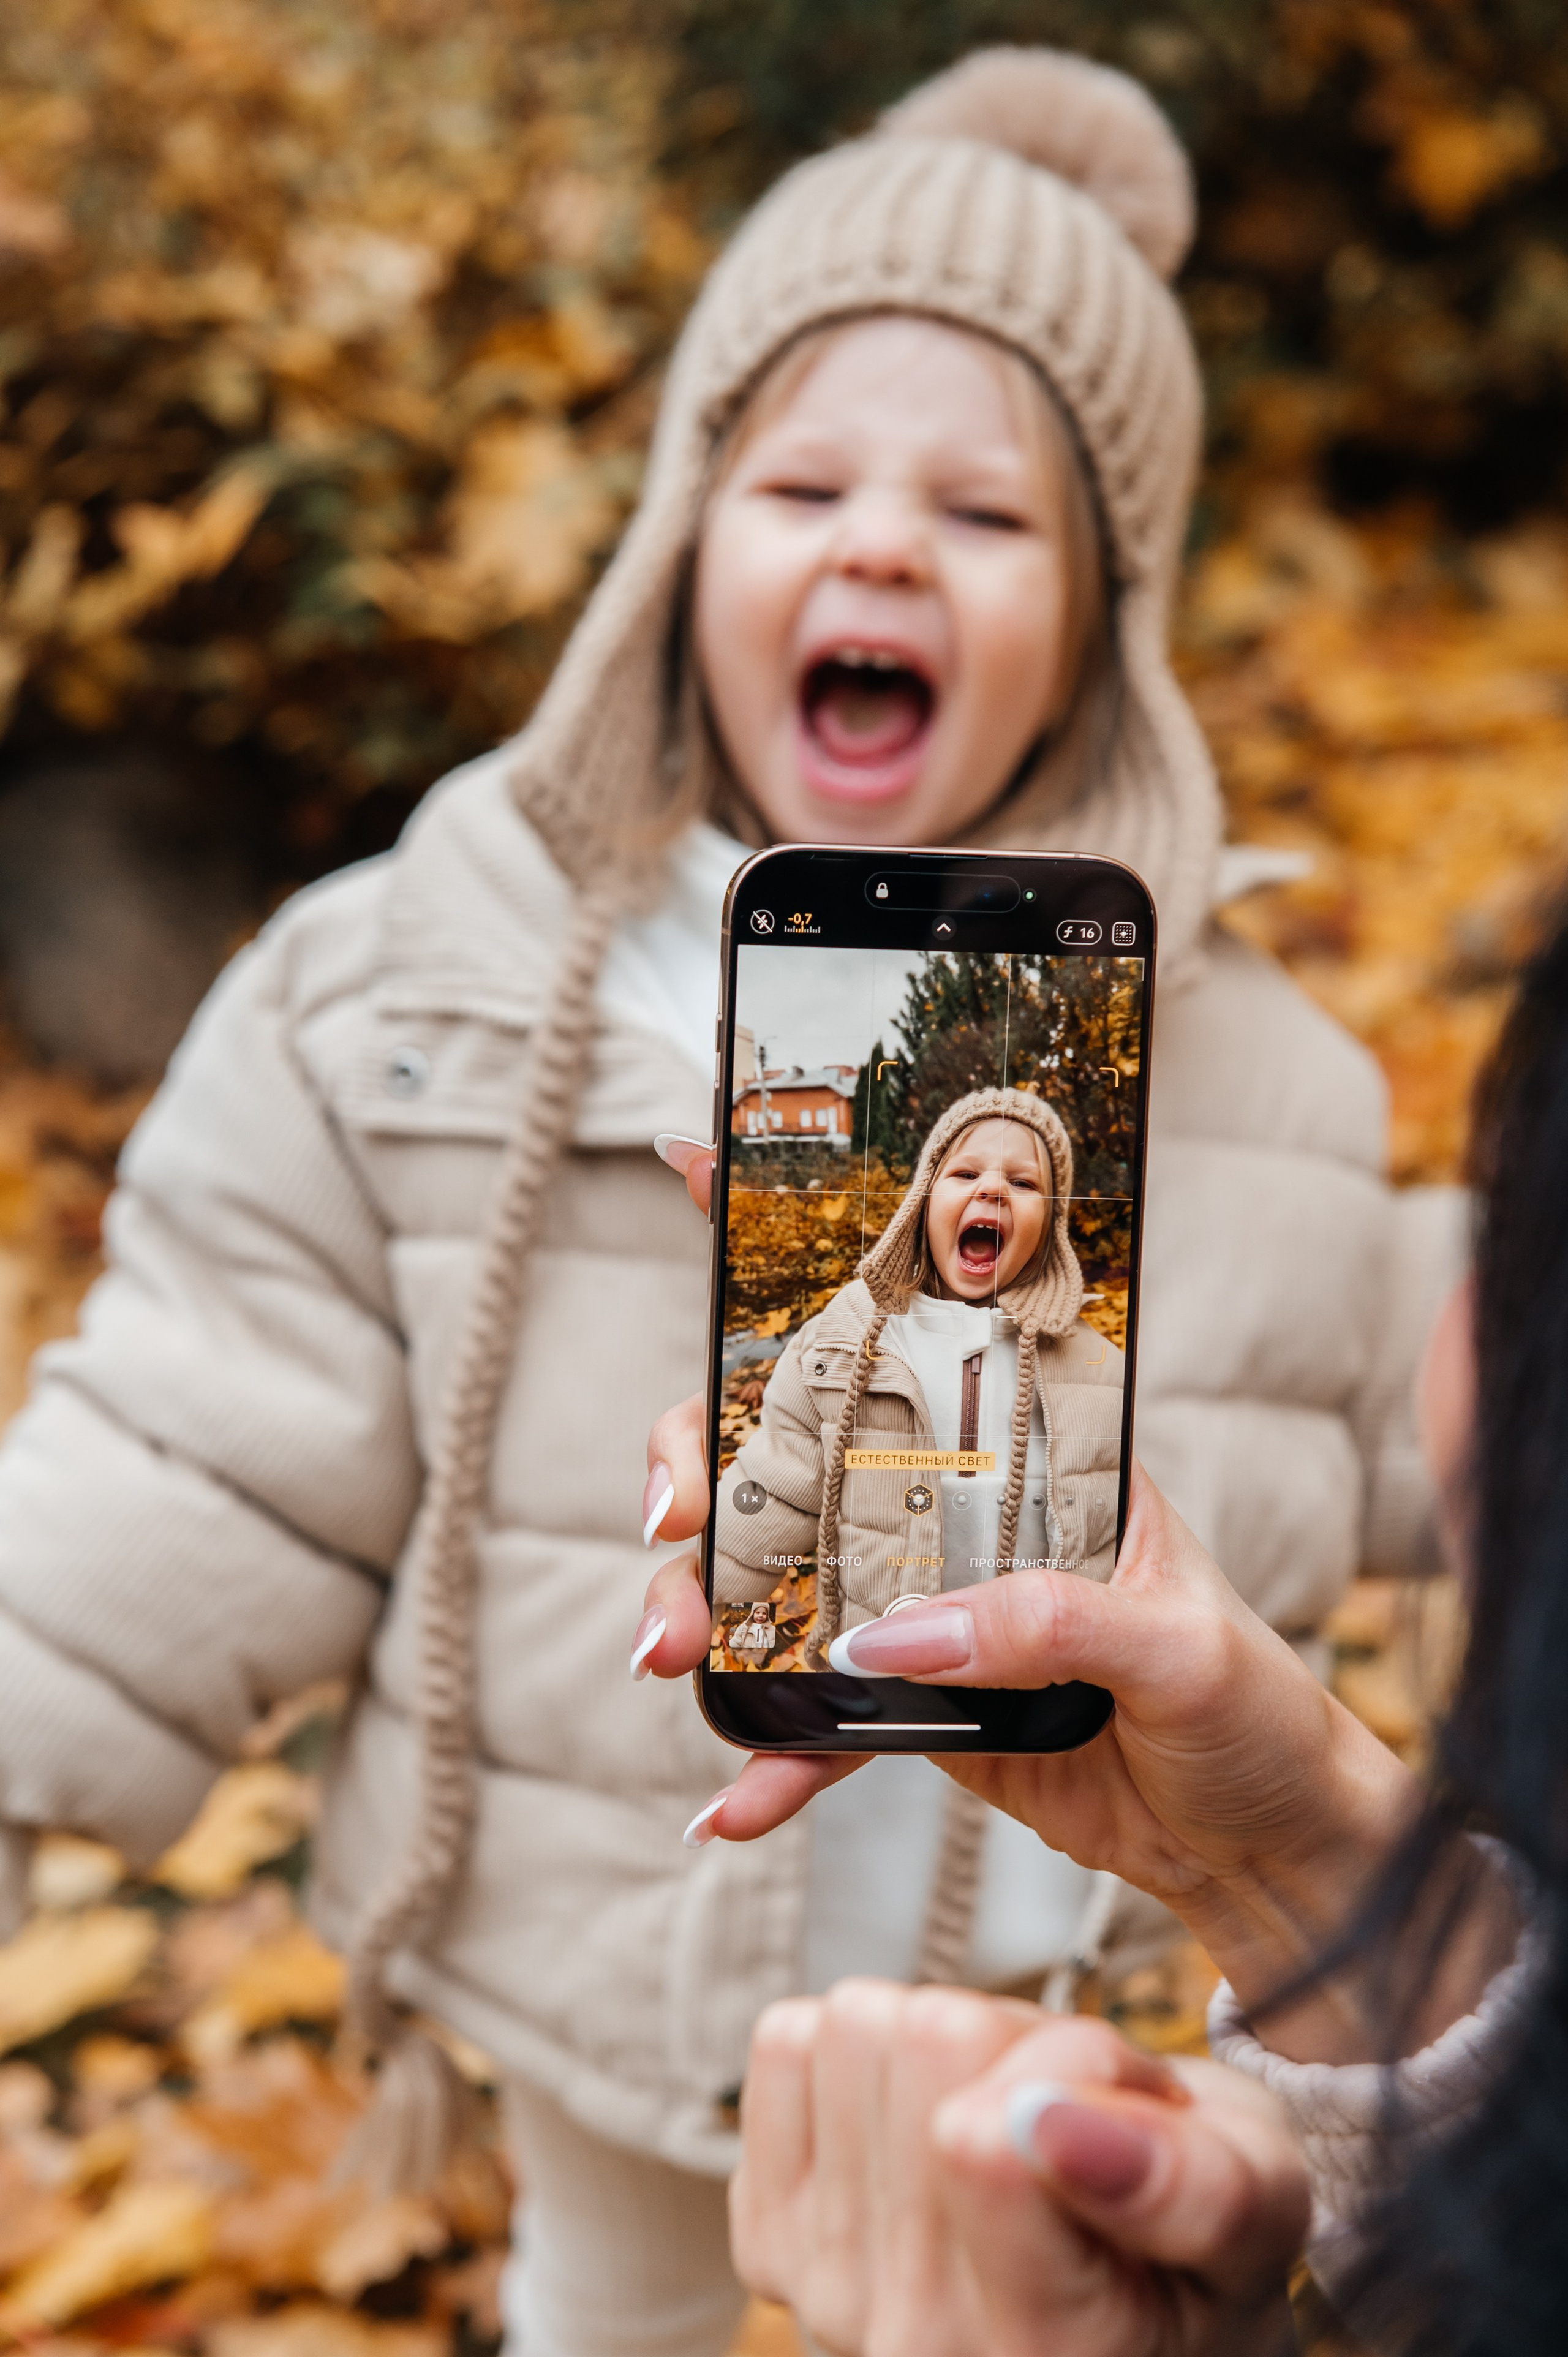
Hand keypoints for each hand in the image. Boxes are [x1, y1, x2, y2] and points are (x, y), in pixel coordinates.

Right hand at [638, 1146, 1512, 2062]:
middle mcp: (962, 1505)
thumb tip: (897, 1635)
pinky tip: (730, 1804)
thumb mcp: (1175, 1643)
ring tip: (669, 1657)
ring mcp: (925, 1602)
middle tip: (671, 1518)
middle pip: (796, 1446)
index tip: (702, 1162)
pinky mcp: (914, 1702)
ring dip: (704, 1610)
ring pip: (777, 1577)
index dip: (810, 1244)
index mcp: (1036, 1447)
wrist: (1256, 1839)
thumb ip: (1046, 1623)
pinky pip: (817, 1723)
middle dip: (706, 1468)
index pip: (920, 1319)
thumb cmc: (1248, 1707)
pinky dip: (771, 1760)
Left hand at [733, 1982, 1306, 2356]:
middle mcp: (914, 2348)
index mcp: (1045, 2355)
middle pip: (925, 2038)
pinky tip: (925, 2132)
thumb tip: (1042, 2119)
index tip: (1131, 2111)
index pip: (975, 2136)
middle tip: (1074, 2121)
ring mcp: (827, 2298)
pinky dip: (864, 2058)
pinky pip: (789, 2044)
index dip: (1078, 2064)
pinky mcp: (769, 2242)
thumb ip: (1190, 2183)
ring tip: (1011, 2128)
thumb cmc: (1201, 2254)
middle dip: (1020, 2043)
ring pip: (859, 2026)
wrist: (1121, 2329)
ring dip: (949, 2049)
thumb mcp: (1263, 2208)